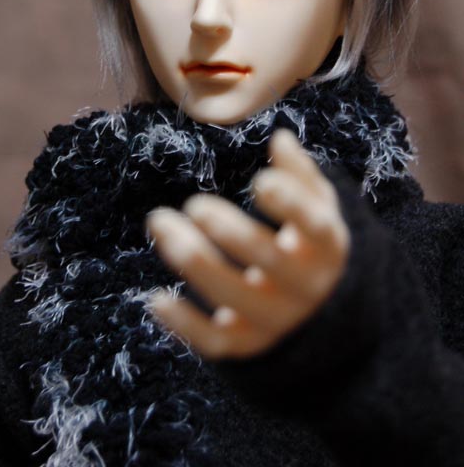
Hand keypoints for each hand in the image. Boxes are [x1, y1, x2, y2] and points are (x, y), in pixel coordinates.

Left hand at [146, 128, 350, 359]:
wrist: (320, 317)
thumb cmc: (310, 246)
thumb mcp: (318, 209)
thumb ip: (301, 175)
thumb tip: (280, 137)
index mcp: (327, 248)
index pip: (317, 228)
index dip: (292, 205)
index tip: (260, 181)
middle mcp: (305, 288)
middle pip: (269, 262)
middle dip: (229, 232)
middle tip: (193, 204)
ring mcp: (278, 321)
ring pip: (236, 298)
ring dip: (195, 262)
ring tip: (160, 224)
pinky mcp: (249, 346)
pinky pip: (216, 343)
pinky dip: (185, 325)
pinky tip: (156, 299)